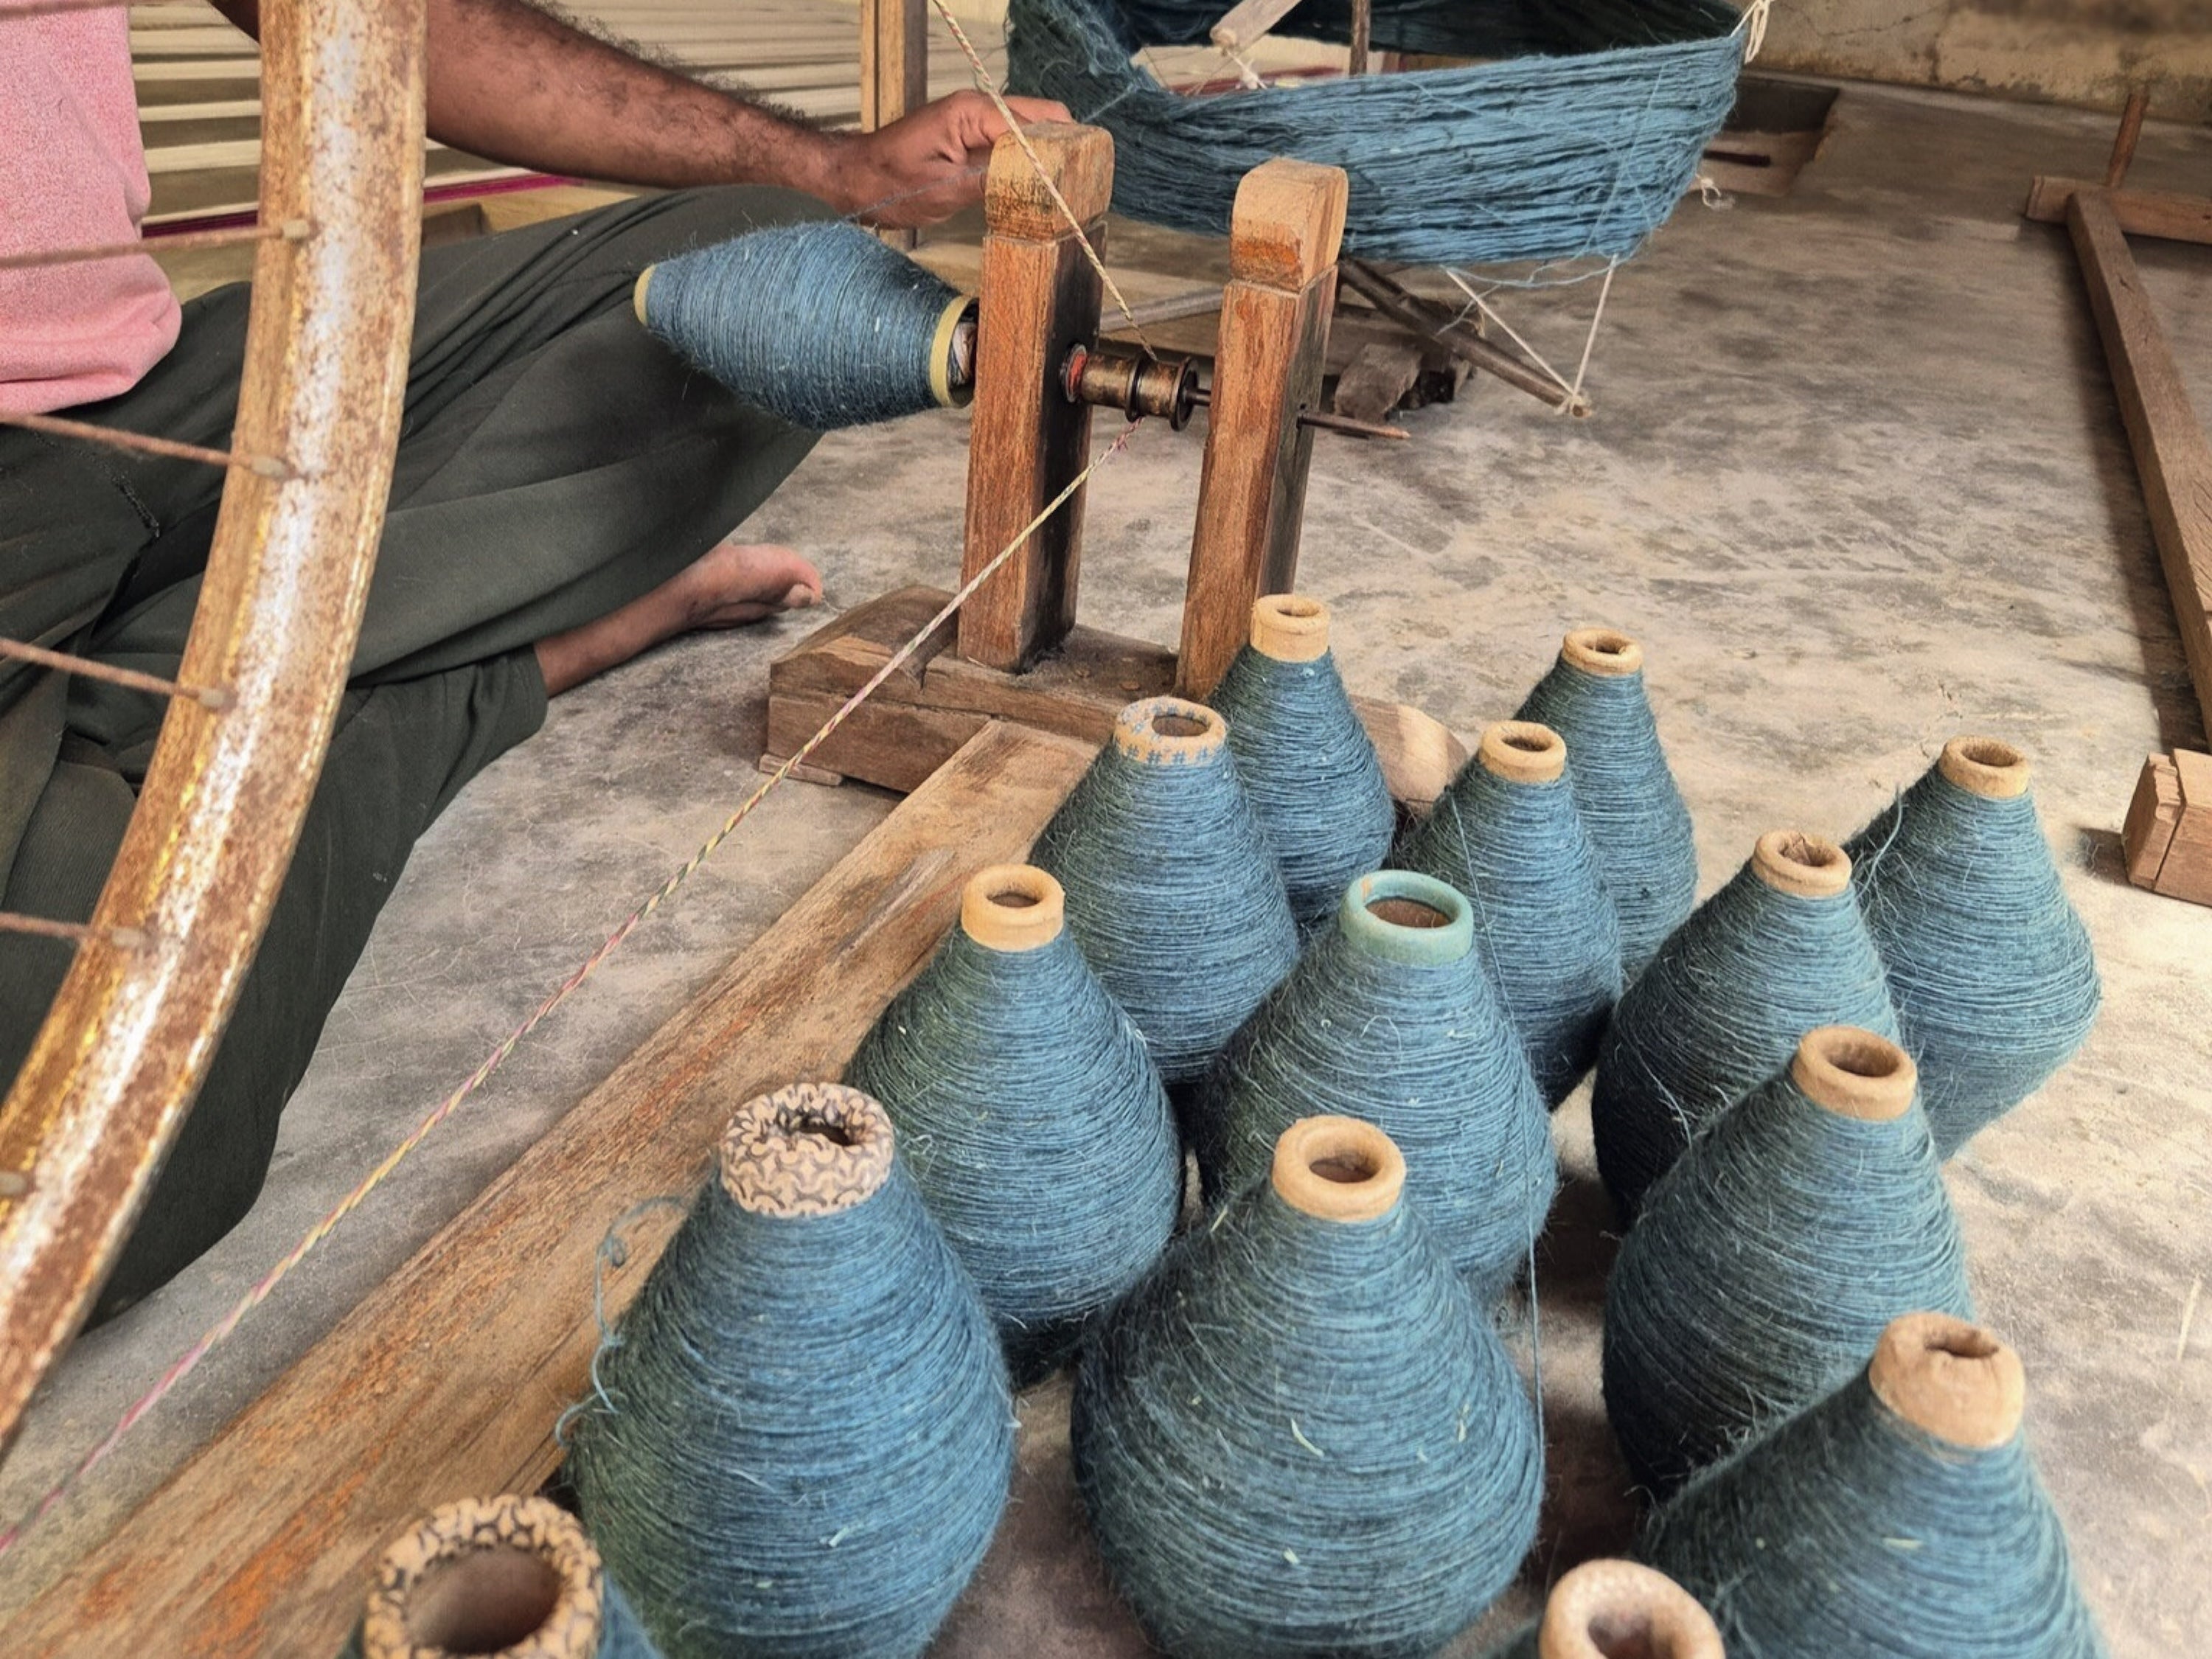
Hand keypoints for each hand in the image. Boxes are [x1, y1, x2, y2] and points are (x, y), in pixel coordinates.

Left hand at [828, 90, 1072, 227]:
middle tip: (1075, 190)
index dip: (1059, 152)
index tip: (1073, 183)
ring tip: (1062, 196)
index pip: (1034, 123)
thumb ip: (991, 183)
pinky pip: (1012, 150)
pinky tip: (1035, 196)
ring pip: (1031, 136)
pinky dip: (1028, 170)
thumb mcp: (942, 190)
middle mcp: (979, 111)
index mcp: (972, 112)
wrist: (854, 179)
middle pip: (1041, 121)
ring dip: (1046, 162)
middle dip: (1062, 152)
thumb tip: (1037, 185)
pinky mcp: (974, 144)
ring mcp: (978, 126)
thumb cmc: (886, 183)